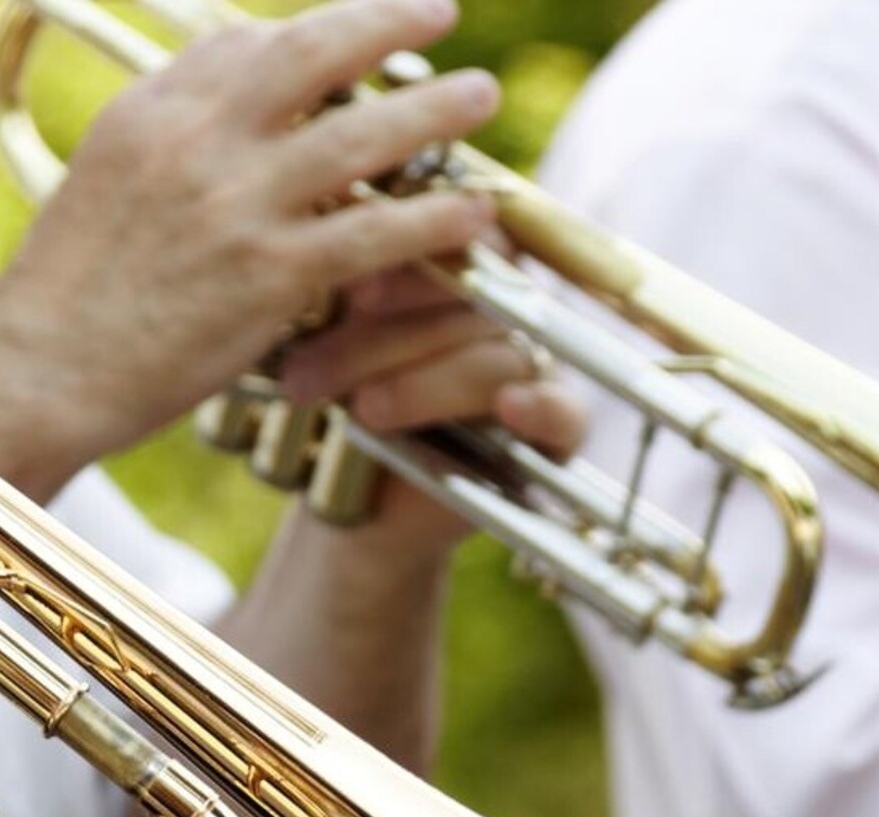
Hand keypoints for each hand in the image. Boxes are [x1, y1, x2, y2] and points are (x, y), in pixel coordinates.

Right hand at [0, 0, 501, 480]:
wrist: (37, 371)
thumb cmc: (66, 294)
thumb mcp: (100, 181)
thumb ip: (165, 141)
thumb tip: (218, 116)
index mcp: (152, 111)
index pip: (244, 42)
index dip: (308, 32)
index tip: (353, 34)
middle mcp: (198, 140)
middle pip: (315, 52)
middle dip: (388, 23)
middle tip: (440, 15)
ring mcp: (238, 204)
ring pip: (362, 134)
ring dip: (435, 110)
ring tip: (481, 96)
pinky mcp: (269, 274)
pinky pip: (373, 232)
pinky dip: (432, 217)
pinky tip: (471, 213)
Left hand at [274, 264, 587, 547]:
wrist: (358, 513)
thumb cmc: (340, 414)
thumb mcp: (331, 353)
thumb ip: (341, 304)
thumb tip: (329, 261)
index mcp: (455, 274)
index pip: (454, 242)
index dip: (408, 264)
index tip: (351, 291)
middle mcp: (500, 312)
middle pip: (466, 299)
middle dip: (385, 336)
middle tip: (315, 367)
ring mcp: (532, 365)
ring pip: (495, 356)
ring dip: (425, 383)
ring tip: (363, 411)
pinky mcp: (558, 428)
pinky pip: (564, 408)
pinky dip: (539, 405)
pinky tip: (508, 408)